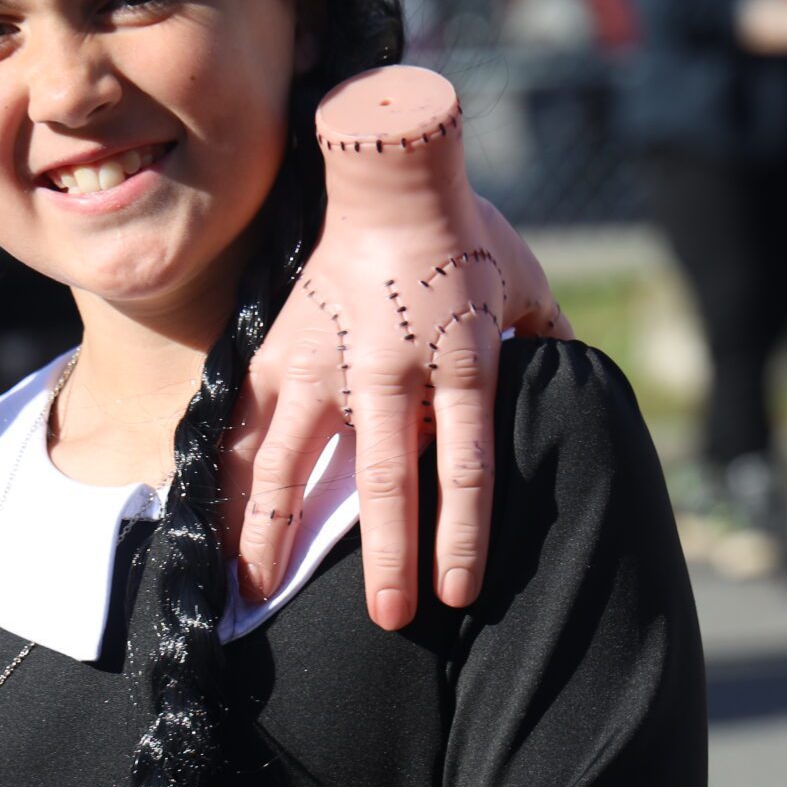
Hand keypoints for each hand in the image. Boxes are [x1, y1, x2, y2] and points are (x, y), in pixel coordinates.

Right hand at [227, 70, 570, 629]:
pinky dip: (229, 475)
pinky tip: (210, 523)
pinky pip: (247, 423)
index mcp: (461, 359)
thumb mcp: (527, 287)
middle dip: (386, 557)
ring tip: (252, 594)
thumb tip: (577, 383)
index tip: (454, 594)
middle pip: (387, 480)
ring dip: (274, 532)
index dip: (461, 534)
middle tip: (385, 619)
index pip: (465, 465)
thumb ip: (546, 344)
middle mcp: (390, 368)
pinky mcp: (279, 347)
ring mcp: (324, 360)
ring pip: (294, 461)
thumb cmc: (467, 230)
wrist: (389, 167)